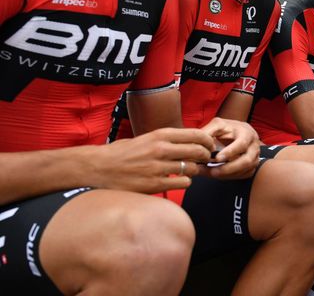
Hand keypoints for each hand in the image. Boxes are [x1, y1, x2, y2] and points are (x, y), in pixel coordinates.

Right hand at [95, 128, 214, 193]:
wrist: (96, 168)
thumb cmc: (120, 153)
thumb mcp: (144, 139)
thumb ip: (165, 140)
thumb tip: (188, 142)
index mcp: (159, 135)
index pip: (195, 134)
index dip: (207, 140)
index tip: (210, 145)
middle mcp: (160, 150)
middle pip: (197, 151)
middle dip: (205, 156)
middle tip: (205, 159)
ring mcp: (158, 168)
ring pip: (191, 168)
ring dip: (194, 170)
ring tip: (189, 171)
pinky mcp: (154, 185)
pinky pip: (182, 183)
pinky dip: (185, 182)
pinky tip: (178, 181)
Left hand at [199, 118, 260, 179]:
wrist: (239, 133)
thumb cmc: (228, 129)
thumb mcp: (218, 125)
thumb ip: (208, 131)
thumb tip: (197, 141)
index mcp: (247, 133)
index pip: (241, 144)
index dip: (230, 152)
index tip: (217, 158)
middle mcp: (254, 146)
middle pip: (247, 161)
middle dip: (229, 168)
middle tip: (213, 172)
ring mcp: (255, 157)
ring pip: (246, 170)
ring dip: (228, 174)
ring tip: (212, 174)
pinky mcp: (252, 166)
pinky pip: (244, 175)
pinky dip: (231, 177)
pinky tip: (219, 175)